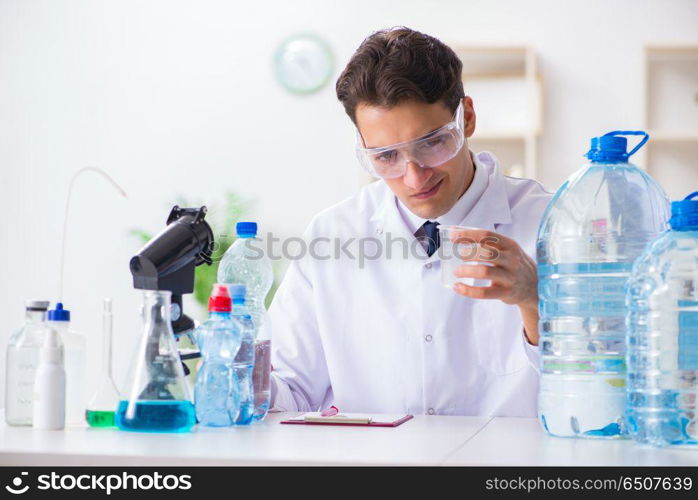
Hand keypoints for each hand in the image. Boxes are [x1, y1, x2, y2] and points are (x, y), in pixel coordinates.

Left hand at [448, 228, 538, 344]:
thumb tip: (457, 234)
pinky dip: (468, 290)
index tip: (453, 236)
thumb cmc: (514, 265)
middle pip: (486, 252)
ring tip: (456, 272)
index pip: (487, 235)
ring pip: (485, 271)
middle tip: (456, 255)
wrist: (535, 286)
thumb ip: (488, 244)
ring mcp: (510, 277)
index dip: (468, 235)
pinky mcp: (506, 292)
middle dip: (468, 253)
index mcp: (510, 245)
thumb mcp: (508, 250)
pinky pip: (484, 292)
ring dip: (467, 271)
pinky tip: (458, 287)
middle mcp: (511, 259)